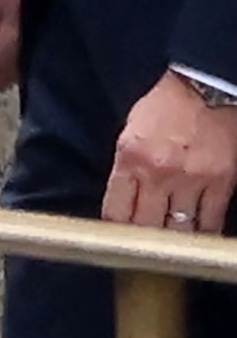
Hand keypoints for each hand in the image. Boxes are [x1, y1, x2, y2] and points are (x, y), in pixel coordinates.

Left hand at [103, 71, 236, 233]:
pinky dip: (201, 232)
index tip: (116, 240)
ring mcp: (193, 181)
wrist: (204, 88)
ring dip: (172, 240)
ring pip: (180, 229)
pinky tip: (195, 237)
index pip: (117, 211)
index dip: (115, 231)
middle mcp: (160, 174)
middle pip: (147, 226)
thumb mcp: (129, 132)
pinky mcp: (222, 184)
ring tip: (167, 248)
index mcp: (130, 159)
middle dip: (143, 241)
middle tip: (143, 249)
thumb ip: (126, 168)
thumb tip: (122, 203)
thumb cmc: (163, 107)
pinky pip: (211, 221)